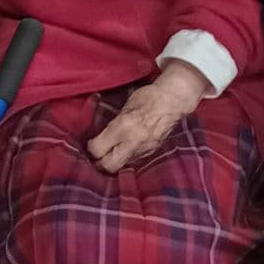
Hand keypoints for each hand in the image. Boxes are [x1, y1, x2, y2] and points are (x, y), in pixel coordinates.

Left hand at [87, 61, 207, 172]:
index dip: (91, 148)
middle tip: (96, 156)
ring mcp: (144, 149)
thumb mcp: (123, 107)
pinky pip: (134, 161)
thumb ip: (111, 124)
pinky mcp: (152, 152)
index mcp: (123, 127)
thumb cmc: (147, 97)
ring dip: (114, 161)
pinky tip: (125, 149)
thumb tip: (98, 135)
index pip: (98, 149)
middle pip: (109, 166)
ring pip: (122, 165)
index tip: (90, 143)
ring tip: (110, 153)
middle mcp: (133, 142)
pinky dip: (127, 157)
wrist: (173, 101)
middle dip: (100, 163)